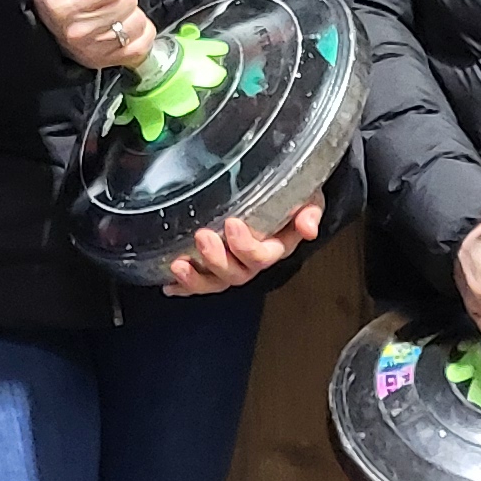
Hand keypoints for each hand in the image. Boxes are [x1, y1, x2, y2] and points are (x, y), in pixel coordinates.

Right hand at [29, 0, 158, 69]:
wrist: (40, 17)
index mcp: (62, 2)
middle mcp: (76, 30)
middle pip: (128, 1)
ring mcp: (91, 49)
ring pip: (137, 22)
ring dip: (129, 14)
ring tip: (108, 11)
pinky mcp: (104, 61)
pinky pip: (141, 46)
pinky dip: (139, 34)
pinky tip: (121, 26)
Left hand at [162, 195, 322, 296]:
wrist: (283, 194)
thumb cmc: (294, 196)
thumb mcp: (309, 198)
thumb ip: (310, 211)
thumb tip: (308, 227)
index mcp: (276, 247)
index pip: (262, 256)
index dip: (246, 246)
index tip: (231, 223)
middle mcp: (253, 262)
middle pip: (236, 273)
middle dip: (217, 259)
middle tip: (203, 236)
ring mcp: (233, 265)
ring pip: (216, 282)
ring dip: (196, 279)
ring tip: (179, 266)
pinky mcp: (215, 265)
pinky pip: (201, 282)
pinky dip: (185, 286)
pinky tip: (170, 285)